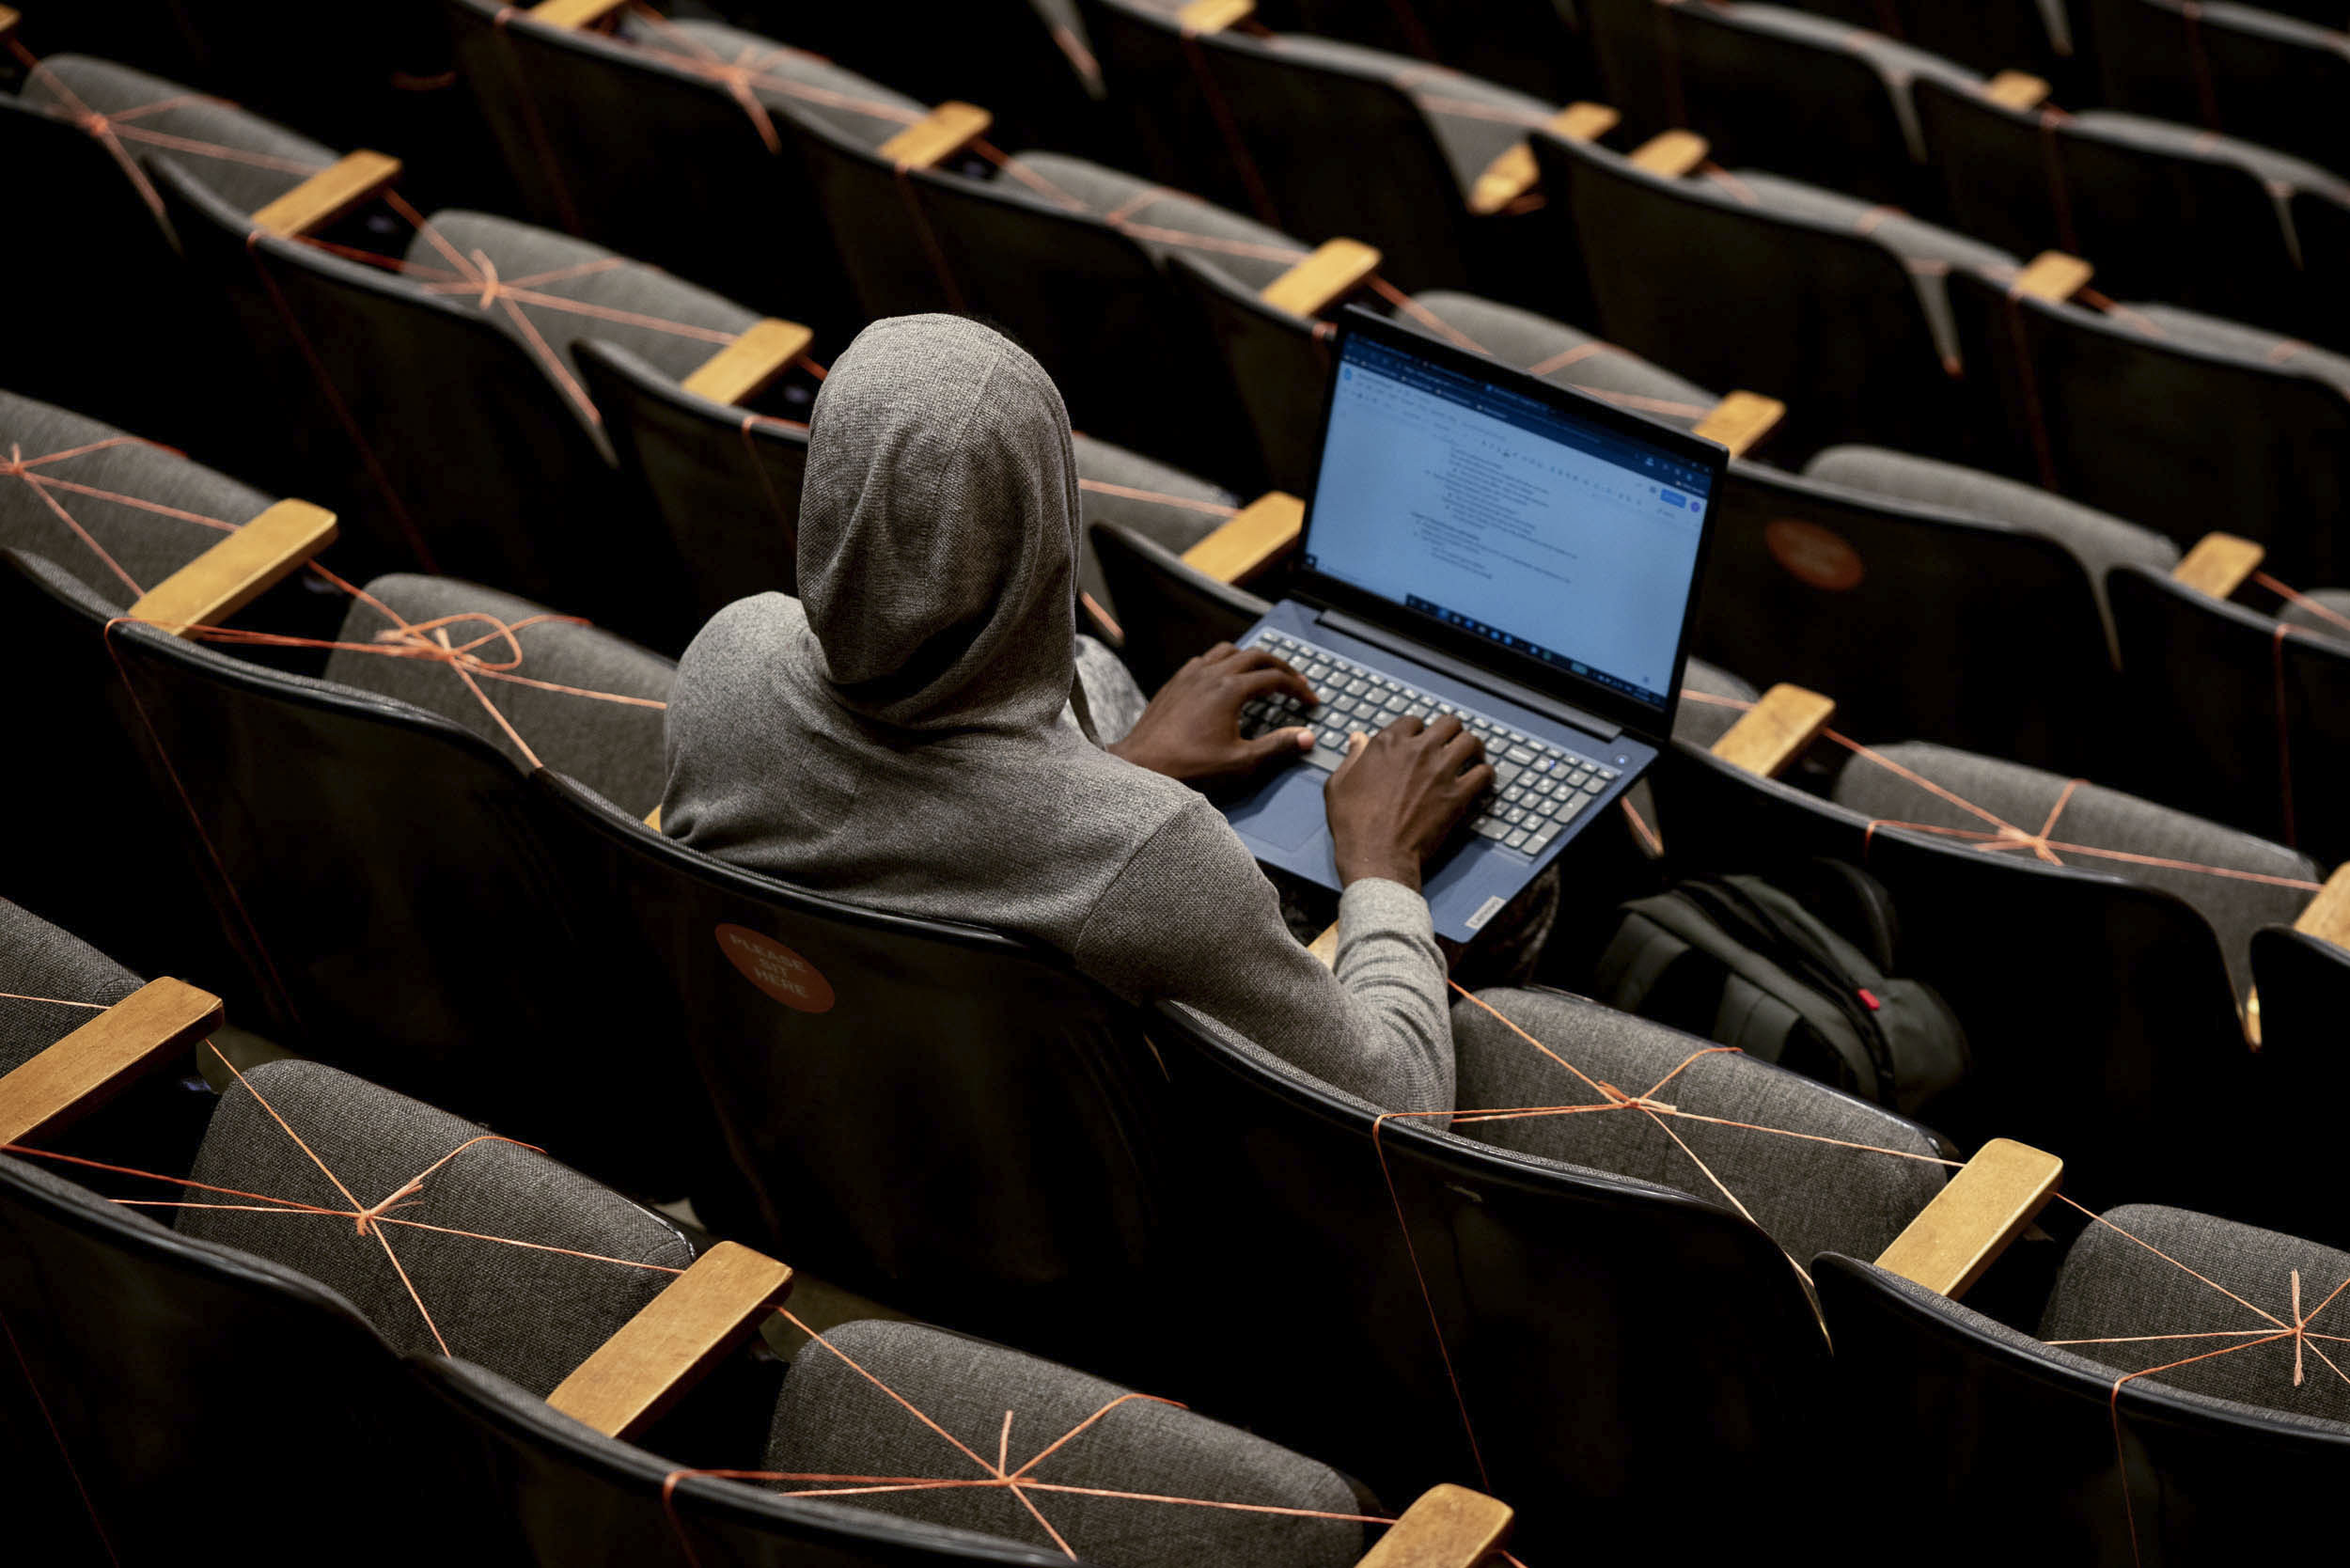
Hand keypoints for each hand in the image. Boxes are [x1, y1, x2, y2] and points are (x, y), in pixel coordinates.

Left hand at [1108, 642, 1318, 784]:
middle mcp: (1212, 673)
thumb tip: (1307, 737)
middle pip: (1256, 656)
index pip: (1275, 678)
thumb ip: (1277, 746)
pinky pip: (1206, 659)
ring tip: (1263, 674)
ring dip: (1251, 658)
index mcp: (1230, 689)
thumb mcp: (1240, 761)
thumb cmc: (1189, 766)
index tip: (1311, 702)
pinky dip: (1224, 662)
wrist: (1142, 765)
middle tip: (1296, 683)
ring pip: (1229, 650)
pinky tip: (1226, 680)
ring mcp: (1190, 673)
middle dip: (1281, 667)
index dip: (1298, 689)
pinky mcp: (1176, 681)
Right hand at [1323, 715, 1492, 891]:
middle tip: (1451, 743)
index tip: (1418, 742)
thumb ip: (1353, 756)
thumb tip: (1358, 738)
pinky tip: (1481, 779)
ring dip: (1472, 747)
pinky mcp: (1458, 795)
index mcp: (1389, 743)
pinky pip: (1484, 774)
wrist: (1376, 854)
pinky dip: (1485, 774)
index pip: (1413, 721)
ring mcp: (1441, 771)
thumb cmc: (1354, 823)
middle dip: (1451, 732)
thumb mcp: (1339, 784)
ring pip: (1471, 741)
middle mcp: (1419, 750)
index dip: (1417, 731)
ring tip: (1472, 755)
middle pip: (1449, 723)